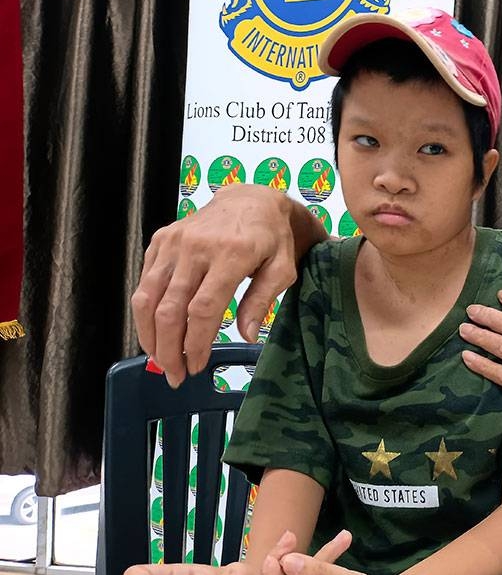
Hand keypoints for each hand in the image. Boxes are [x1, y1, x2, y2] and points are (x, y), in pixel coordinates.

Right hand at [131, 184, 313, 387]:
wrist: (251, 200)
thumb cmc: (271, 239)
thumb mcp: (282, 269)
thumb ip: (262, 302)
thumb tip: (246, 336)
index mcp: (231, 254)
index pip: (202, 309)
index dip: (195, 343)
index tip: (196, 366)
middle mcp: (196, 246)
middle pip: (169, 308)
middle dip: (168, 348)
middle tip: (175, 374)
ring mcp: (174, 242)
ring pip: (147, 297)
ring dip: (149, 335)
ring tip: (161, 360)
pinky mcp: (161, 240)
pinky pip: (145, 281)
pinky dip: (145, 311)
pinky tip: (156, 332)